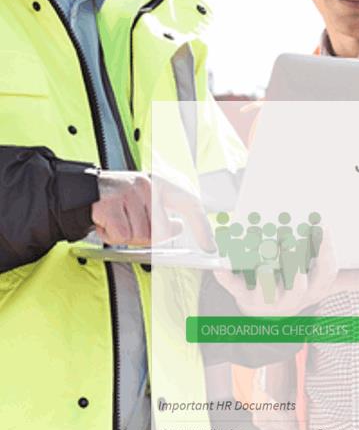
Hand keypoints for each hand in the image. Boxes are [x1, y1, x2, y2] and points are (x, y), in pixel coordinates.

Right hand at [91, 171, 213, 249]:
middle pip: (161, 231)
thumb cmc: (116, 200)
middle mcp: (147, 185)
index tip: (209, 245)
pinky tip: (106, 223)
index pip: (190, 204)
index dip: (202, 226)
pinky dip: (112, 236)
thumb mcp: (143, 201)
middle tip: (131, 226)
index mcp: (160, 183)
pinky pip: (121, 236)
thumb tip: (178, 228)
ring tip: (117, 221)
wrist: (79, 191)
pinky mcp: (109, 205)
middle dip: (147, 237)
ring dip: (128, 236)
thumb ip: (162, 215)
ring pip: (140, 236)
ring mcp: (127, 194)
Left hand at [213, 231, 358, 315]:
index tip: (323, 228)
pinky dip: (227, 277)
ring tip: (264, 247)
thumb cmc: (302, 291)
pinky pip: (235, 289)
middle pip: (298, 283)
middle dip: (296, 262)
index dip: (326, 254)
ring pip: (269, 287)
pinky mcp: (244, 298)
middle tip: (291, 236)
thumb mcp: (327, 286)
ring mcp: (268, 300)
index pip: (325, 274)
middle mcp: (294, 298)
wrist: (267, 318)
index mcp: (314, 290)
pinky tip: (220, 265)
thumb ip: (355, 279)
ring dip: (266, 270)